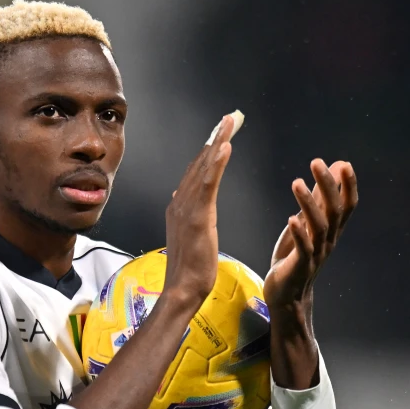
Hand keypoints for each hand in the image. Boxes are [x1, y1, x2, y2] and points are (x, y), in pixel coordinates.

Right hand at [161, 113, 238, 309]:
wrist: (182, 290)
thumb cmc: (190, 272)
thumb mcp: (191, 239)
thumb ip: (187, 218)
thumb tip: (181, 201)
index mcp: (178, 208)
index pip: (195, 174)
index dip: (208, 152)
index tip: (221, 133)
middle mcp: (179, 203)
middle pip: (199, 164)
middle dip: (214, 138)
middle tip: (230, 118)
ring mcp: (187, 209)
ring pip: (203, 168)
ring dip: (217, 142)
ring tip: (230, 122)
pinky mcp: (198, 217)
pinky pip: (208, 184)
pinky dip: (216, 163)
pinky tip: (226, 146)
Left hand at [264, 159, 358, 316]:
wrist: (287, 294)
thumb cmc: (296, 256)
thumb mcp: (307, 224)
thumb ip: (319, 198)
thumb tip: (333, 168)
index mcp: (332, 230)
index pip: (348, 205)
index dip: (349, 186)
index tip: (344, 164)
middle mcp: (329, 240)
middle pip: (335, 210)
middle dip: (328, 185)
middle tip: (316, 162)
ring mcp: (316, 254)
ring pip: (319, 226)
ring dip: (309, 203)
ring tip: (296, 182)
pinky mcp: (300, 266)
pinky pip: (303, 249)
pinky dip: (299, 233)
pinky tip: (291, 218)